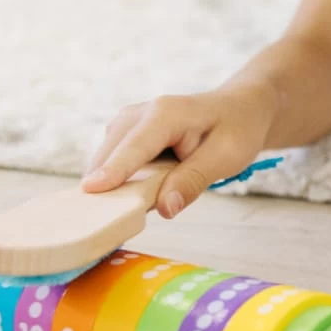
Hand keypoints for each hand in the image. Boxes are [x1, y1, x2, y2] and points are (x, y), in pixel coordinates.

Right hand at [82, 81, 277, 218]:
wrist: (239, 109)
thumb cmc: (236, 129)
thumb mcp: (226, 156)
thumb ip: (194, 180)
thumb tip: (165, 208)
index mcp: (166, 114)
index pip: (135, 146)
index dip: (115, 169)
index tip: (90, 190)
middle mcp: (140, 112)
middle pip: (111, 153)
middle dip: (106, 184)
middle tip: (107, 221)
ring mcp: (129, 122)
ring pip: (105, 158)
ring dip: (109, 184)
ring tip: (116, 212)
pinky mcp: (125, 134)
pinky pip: (111, 161)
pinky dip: (114, 180)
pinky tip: (124, 198)